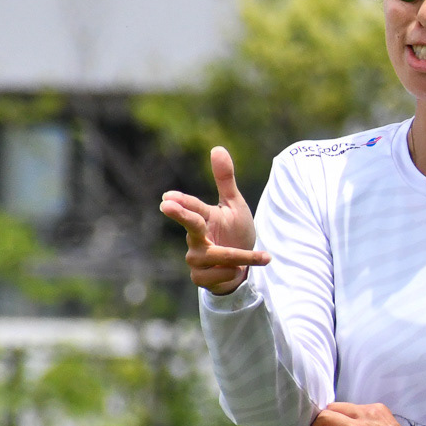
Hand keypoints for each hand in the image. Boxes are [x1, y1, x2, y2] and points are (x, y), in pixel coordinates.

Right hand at [159, 147, 270, 294]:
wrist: (244, 265)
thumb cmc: (236, 231)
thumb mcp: (235, 205)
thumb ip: (225, 180)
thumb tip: (217, 147)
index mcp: (203, 217)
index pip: (191, 206)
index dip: (180, 202)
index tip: (167, 197)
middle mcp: (195, 237)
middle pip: (190, 226)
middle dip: (182, 216)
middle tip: (166, 205)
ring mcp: (195, 258)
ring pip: (215, 256)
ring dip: (240, 256)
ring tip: (260, 256)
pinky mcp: (199, 278)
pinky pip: (218, 275)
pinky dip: (234, 273)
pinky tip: (238, 271)